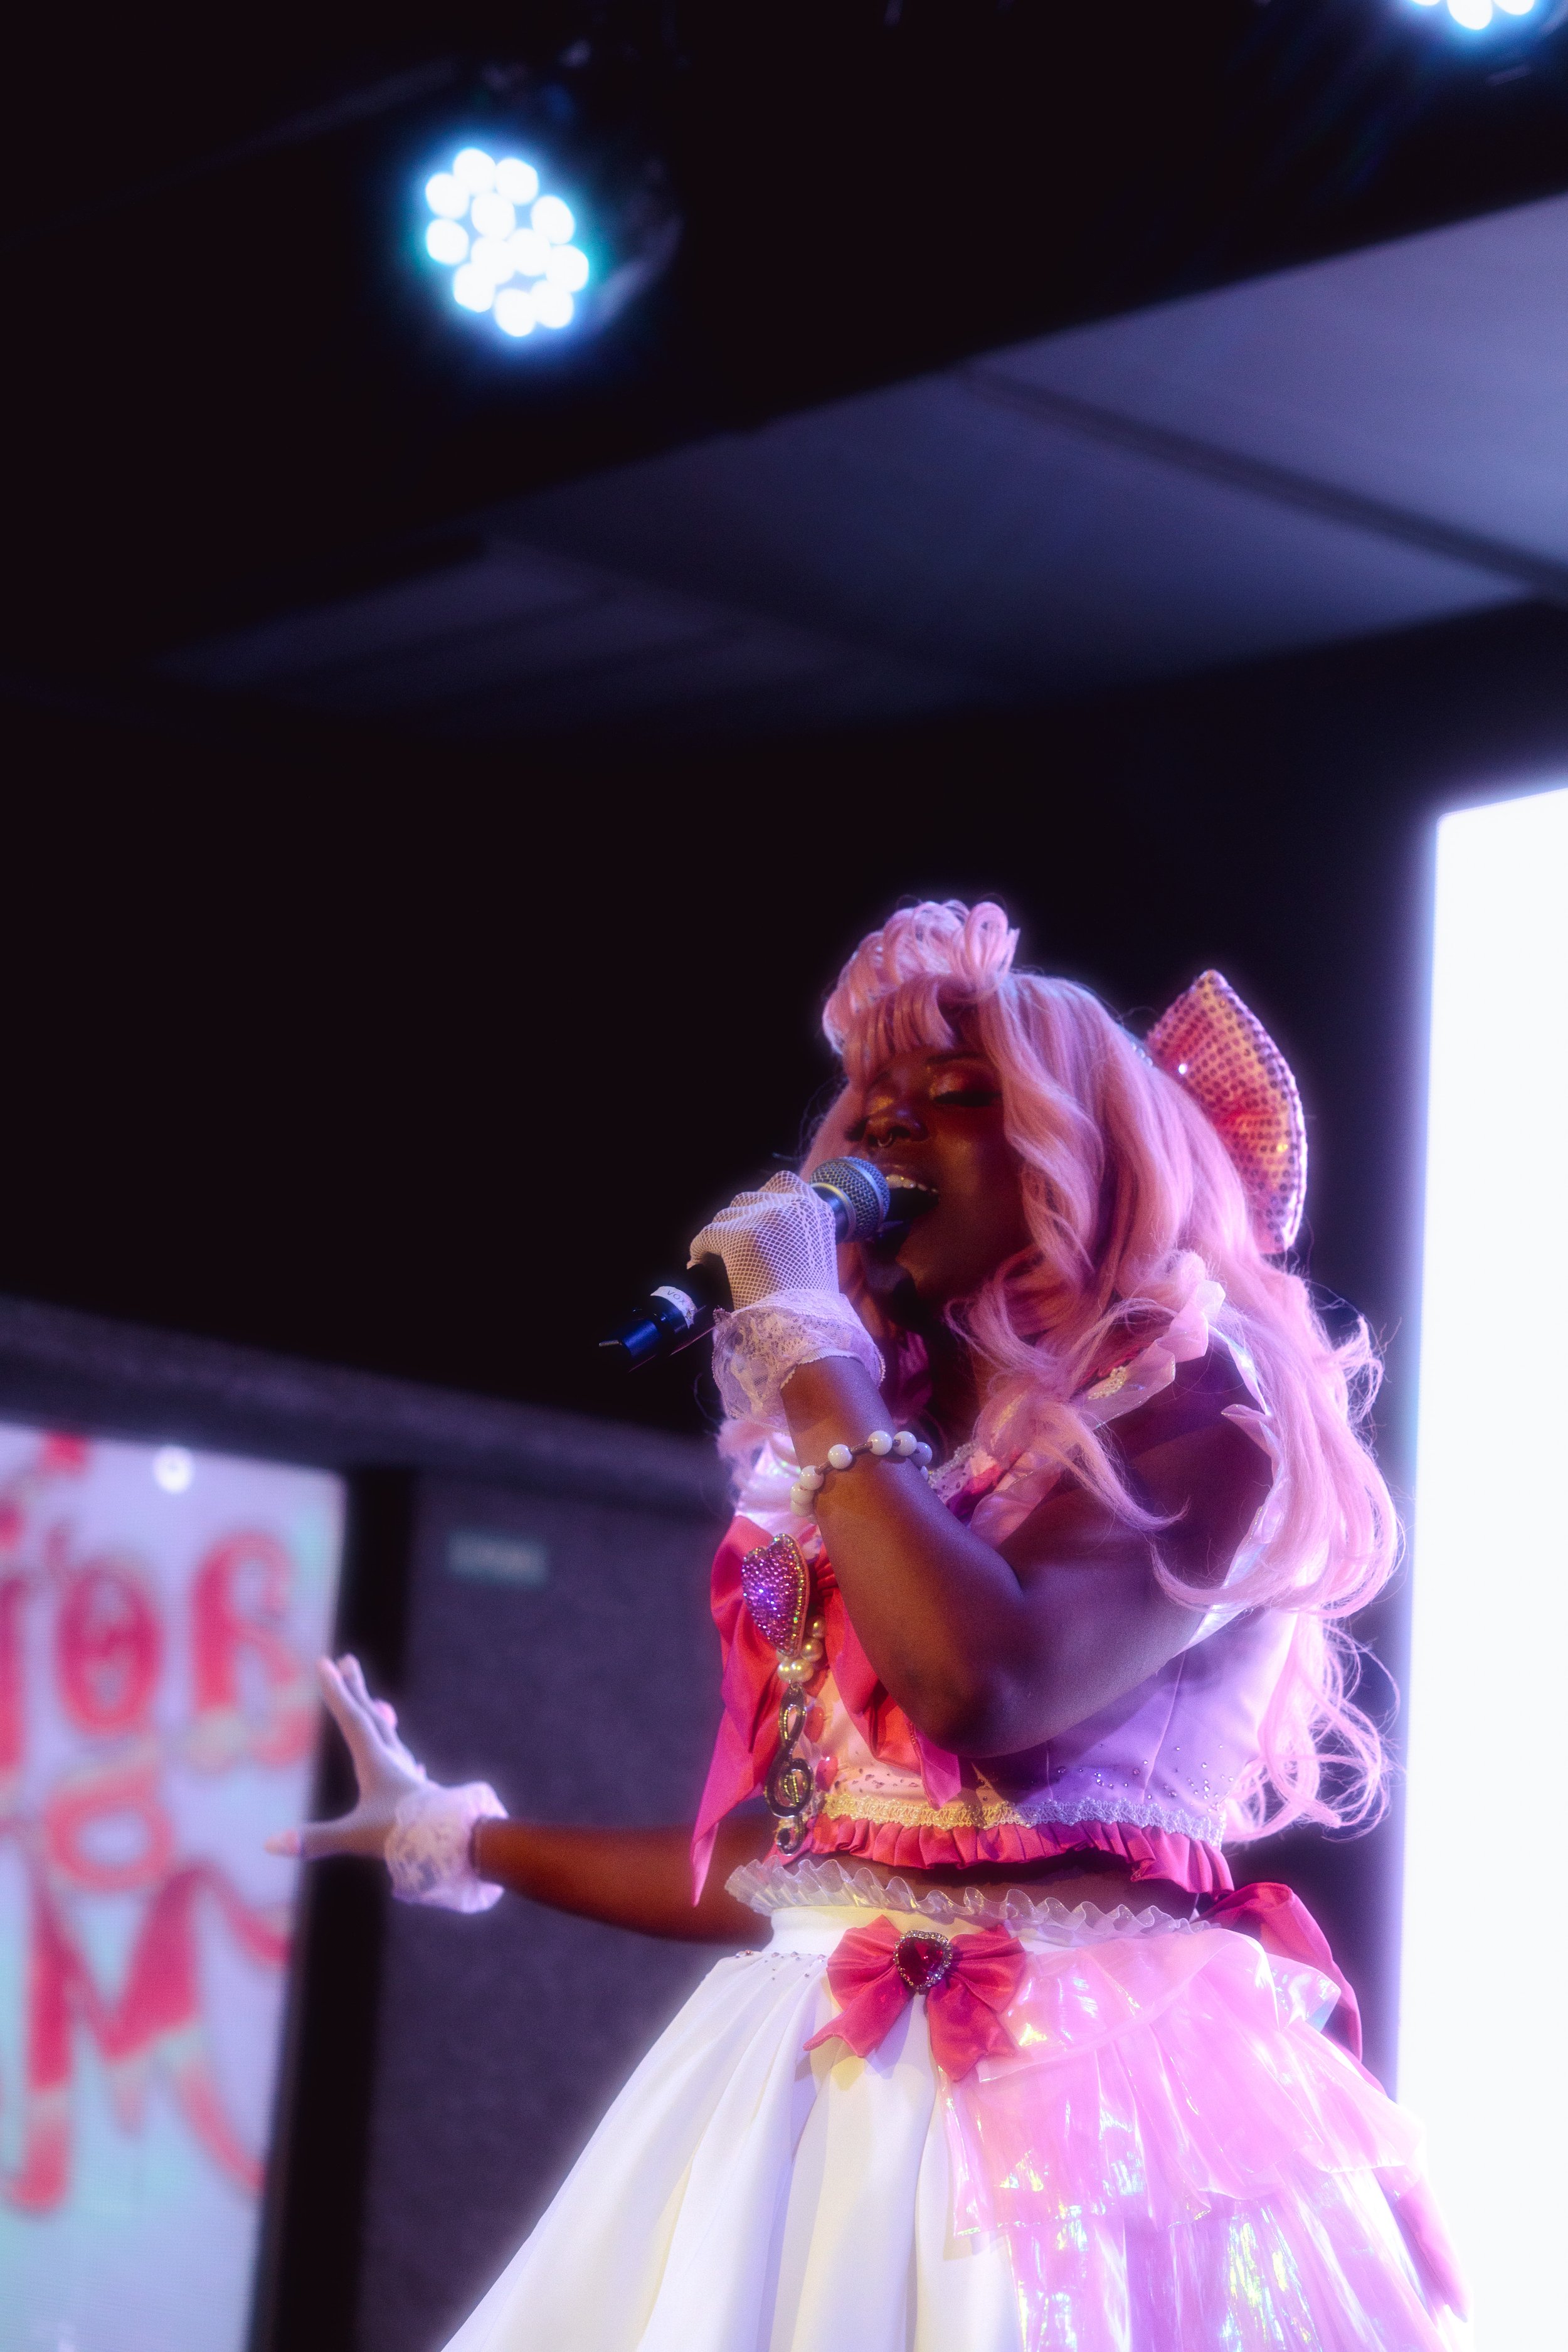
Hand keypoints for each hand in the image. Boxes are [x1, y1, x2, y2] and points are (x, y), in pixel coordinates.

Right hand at [265, 1654, 426, 1861]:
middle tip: (348, 1660)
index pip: (352, 1719)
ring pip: (389, 1736)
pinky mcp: (418, 1790)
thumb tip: (271, 1843)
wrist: (454, 1842)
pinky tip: (408, 1761)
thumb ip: (316, 1839)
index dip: (336, 1692)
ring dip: (376, 1716)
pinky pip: (404, 1760)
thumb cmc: (404, 1835)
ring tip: (374, 1703)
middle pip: (371, 1717)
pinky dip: (397, 1751)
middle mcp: (392, 1760)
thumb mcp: (356, 1836)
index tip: (325, 1662)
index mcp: (375, 1762)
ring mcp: (407, 1774)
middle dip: (356, 1689)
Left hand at [688, 1171, 840, 1310]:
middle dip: (737, 1222)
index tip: (753, 1219)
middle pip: (749, 1198)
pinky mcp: (740, 1235)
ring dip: (720, 1236)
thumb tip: (764, 1231)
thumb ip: (796, 1234)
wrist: (803, 1329)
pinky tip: (701, 1264)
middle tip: (731, 1249)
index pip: (783, 1182)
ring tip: (718, 1260)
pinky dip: (700, 1250)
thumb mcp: (815, 1255)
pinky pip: (707, 1235)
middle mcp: (793, 1205)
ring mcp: (767, 1217)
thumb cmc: (808, 1304)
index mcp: (816, 1210)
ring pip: (726, 1215)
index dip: (763, 1200)